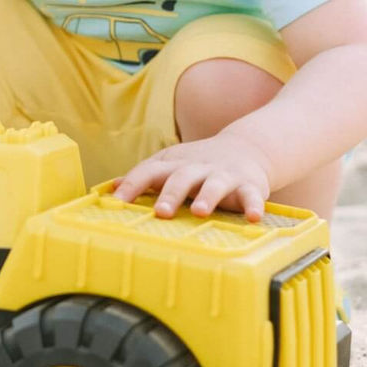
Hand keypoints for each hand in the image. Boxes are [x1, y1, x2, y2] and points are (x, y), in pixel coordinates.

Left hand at [110, 131, 272, 221]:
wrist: (246, 147)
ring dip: (208, 197)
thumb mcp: (170, 164)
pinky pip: (252, 196)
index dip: (133, 184)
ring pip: (215, 184)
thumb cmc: (199, 164)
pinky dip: (254, 206)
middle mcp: (197, 168)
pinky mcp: (249, 185)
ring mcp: (223, 175)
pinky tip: (254, 218)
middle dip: (171, 193)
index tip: (117, 202)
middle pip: (181, 177)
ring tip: (200, 212)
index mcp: (175, 164)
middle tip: (161, 211)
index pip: (149, 171)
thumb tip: (112, 187)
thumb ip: (145, 176)